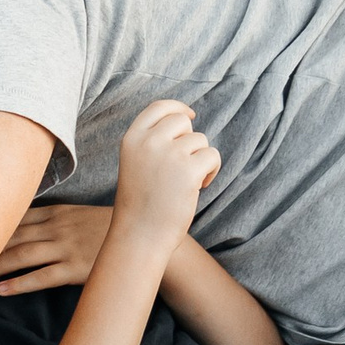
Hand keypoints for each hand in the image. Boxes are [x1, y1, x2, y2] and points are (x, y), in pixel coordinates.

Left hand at [0, 204, 113, 295]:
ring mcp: (66, 247)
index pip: (16, 219)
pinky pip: (42, 277)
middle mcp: (57, 227)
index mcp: (57, 211)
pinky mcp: (75, 268)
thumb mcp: (79, 214)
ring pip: (22, 256)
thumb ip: (53, 218)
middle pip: (12, 237)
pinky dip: (19, 284)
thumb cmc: (108, 228)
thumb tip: (25, 226)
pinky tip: (1, 290)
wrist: (143, 237)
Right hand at [115, 99, 220, 239]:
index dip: (178, 108)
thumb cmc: (141, 205)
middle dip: (189, 140)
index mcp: (132, 139)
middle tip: (183, 166)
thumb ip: (153, 142)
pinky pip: (212, 155)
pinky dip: (211, 170)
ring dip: (200, 159)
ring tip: (187, 182)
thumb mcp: (137, 165)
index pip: (159, 108)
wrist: (140, 236)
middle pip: (182, 122)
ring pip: (200, 140)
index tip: (190, 115)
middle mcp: (148, 142)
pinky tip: (198, 187)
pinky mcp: (188, 170)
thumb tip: (186, 121)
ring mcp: (168, 154)